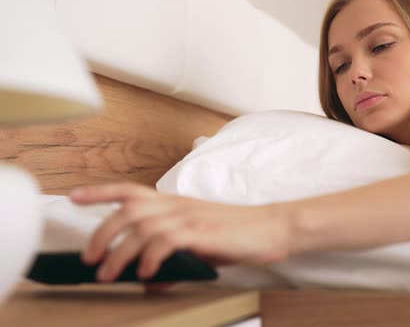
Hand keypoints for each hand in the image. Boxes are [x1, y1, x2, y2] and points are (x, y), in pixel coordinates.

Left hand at [69, 182, 290, 282]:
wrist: (272, 228)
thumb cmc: (237, 234)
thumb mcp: (199, 246)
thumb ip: (172, 260)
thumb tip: (150, 282)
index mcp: (175, 203)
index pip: (131, 190)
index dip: (100, 192)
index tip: (74, 197)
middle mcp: (178, 206)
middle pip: (128, 209)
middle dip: (100, 232)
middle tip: (89, 258)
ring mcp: (190, 217)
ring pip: (141, 226)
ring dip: (119, 252)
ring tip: (109, 273)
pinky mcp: (202, 232)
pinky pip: (166, 241)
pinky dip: (150, 258)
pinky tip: (147, 274)